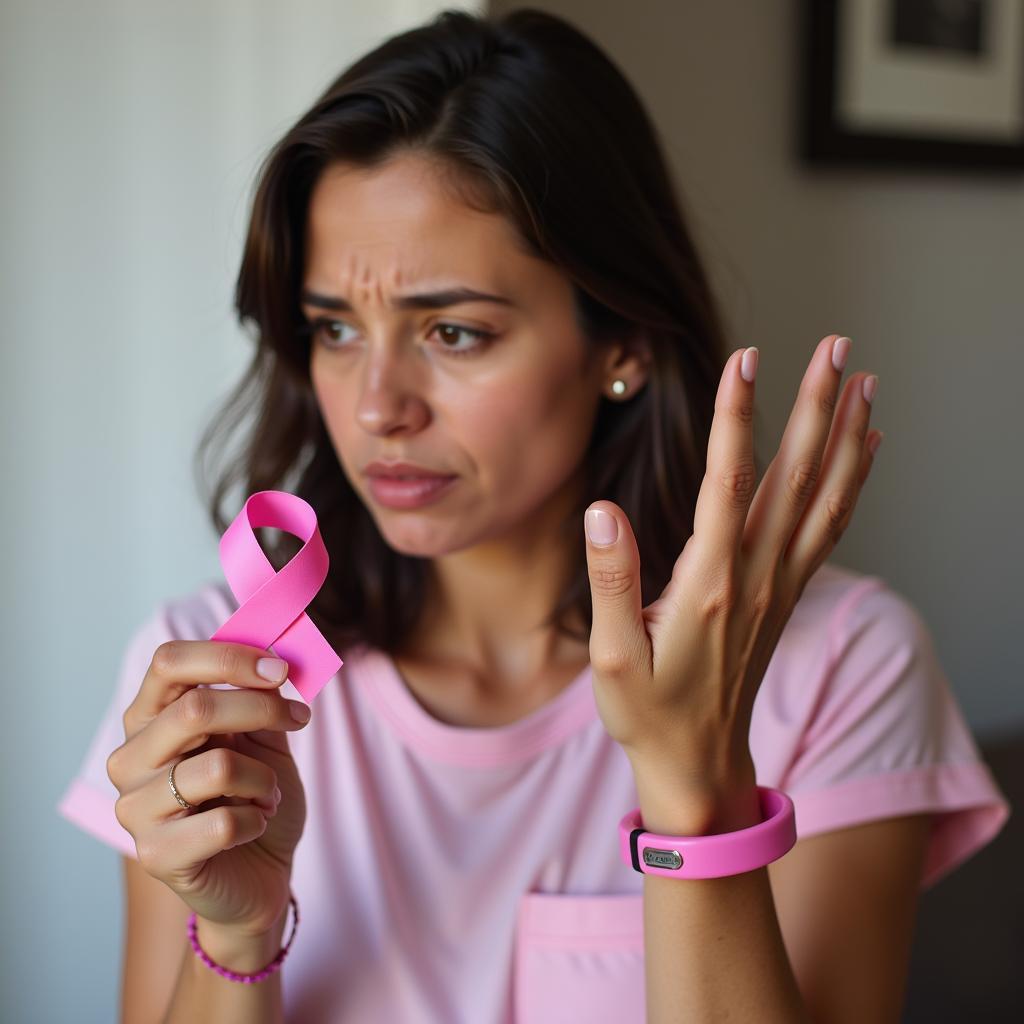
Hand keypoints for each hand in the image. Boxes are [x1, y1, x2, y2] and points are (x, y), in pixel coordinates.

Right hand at [107, 641, 311, 937]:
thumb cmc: (255, 795)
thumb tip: (273, 660)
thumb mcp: (264, 737)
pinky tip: (253, 825)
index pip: (169, 663)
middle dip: (261, 709)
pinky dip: (257, 819)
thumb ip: (261, 697)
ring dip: (264, 778)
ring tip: (267, 792)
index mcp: (150, 719)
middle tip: (298, 717)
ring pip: (218, 768)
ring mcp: (135, 809)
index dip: (228, 657)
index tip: (279, 668)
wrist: (261, 871)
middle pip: (195, 709)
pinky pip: (224, 823)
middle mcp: (131, 759)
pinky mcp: (156, 856)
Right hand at [583, 335, 879, 799]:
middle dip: (816, 407)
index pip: (727, 485)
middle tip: (836, 346)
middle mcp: (755, 578)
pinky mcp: (784, 595)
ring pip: (823, 499)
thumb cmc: (648, 711)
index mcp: (708, 585)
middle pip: (794, 478)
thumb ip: (609, 578)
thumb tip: (602, 510)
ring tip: (864, 381)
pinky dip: (852, 484)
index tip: (746, 361)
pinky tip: (866, 450)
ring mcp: (778, 586)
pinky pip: (829, 529)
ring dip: (845, 436)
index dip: (736, 419)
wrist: (699, 763)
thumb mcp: (611, 654)